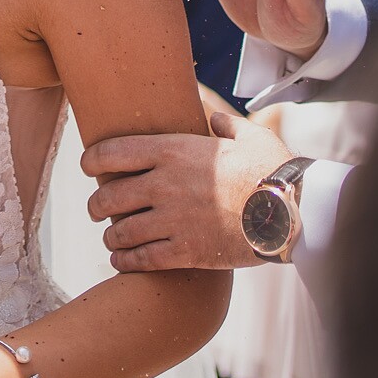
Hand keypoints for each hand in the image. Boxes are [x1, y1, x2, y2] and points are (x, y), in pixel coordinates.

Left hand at [82, 106, 293, 271]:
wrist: (292, 210)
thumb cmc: (272, 169)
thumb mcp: (248, 135)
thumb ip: (223, 123)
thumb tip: (212, 115)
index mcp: (174, 150)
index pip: (112, 152)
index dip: (91, 160)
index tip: (86, 167)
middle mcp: (165, 184)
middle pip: (108, 196)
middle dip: (96, 205)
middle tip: (96, 210)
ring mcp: (174, 219)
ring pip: (121, 232)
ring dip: (111, 237)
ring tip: (111, 239)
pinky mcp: (187, 251)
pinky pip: (143, 259)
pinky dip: (126, 262)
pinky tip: (122, 262)